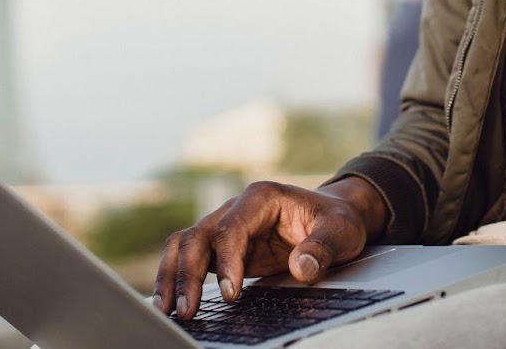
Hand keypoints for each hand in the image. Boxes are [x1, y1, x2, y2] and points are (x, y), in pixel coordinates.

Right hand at [151, 177, 382, 319]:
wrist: (334, 217)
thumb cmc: (336, 220)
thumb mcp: (340, 231)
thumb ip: (322, 247)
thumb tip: (302, 268)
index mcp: (261, 197)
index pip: (231, 228)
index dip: (227, 261)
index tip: (231, 294)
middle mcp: (236, 208)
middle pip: (198, 236)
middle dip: (187, 273)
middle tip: (187, 309)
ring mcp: (226, 227)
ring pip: (185, 246)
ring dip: (172, 276)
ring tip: (166, 309)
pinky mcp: (223, 248)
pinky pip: (192, 260)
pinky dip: (178, 279)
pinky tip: (171, 303)